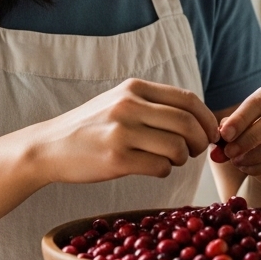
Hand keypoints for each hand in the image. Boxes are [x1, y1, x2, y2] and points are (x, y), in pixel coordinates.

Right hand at [29, 79, 218, 184]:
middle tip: (195, 151)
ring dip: (181, 158)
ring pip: (177, 147)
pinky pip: (160, 167)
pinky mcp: (116, 159)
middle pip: (187, 123)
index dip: (207, 118)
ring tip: (169, 159)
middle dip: (200, 141)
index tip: (210, 133)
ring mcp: (122, 132)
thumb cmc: (91, 127)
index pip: (188, 99)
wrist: (50, 147)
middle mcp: (129, 106)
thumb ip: (153, 103)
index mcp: (134, 88)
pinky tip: (152, 168)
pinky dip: (165, 170)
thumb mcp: (119, 101)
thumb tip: (198, 117)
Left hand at [217, 84, 260, 185]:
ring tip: (236, 161)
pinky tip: (246, 168)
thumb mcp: (235, 128)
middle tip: (229, 151)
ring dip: (257, 153)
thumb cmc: (247, 134)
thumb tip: (221, 133)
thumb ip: (228, 128)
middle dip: (251, 136)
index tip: (225, 134)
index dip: (242, 117)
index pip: (260, 100)